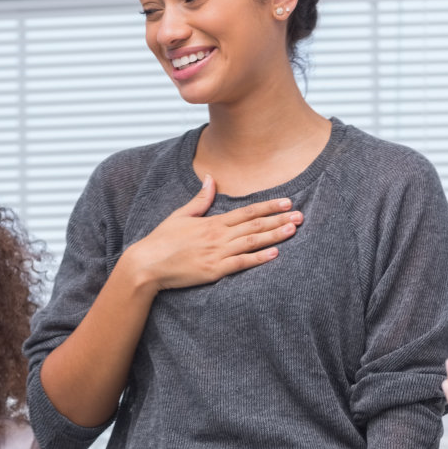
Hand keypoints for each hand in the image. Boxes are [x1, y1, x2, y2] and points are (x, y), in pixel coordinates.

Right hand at [121, 175, 300, 290]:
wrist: (147, 264)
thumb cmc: (161, 241)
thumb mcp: (180, 216)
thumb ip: (200, 199)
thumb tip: (211, 178)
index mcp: (212, 222)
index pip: (246, 212)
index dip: (268, 206)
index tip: (286, 201)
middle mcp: (218, 236)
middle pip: (254, 225)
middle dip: (279, 219)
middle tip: (300, 215)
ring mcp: (217, 253)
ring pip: (252, 242)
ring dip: (274, 235)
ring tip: (293, 229)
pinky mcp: (214, 270)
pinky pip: (241, 263)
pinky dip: (258, 258)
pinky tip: (275, 253)